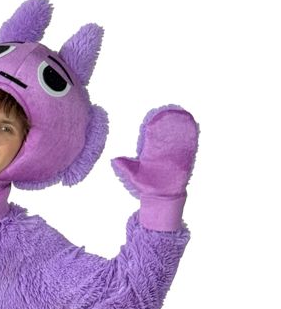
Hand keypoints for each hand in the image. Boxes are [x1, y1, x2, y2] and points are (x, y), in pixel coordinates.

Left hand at [111, 105, 197, 229]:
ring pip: (179, 140)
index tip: (153, 117)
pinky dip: (192, 139)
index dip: (154, 127)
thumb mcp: (135, 176)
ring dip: (182, 128)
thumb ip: (126, 167)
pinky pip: (189, 149)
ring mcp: (175, 157)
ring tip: (184, 115)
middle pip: (168, 135)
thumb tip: (114, 159)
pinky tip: (194, 129)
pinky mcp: (185, 162)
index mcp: (152, 155)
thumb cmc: (148, 187)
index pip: (153, 137)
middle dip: (170, 123)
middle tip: (172, 110)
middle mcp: (164, 154)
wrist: (162, 198)